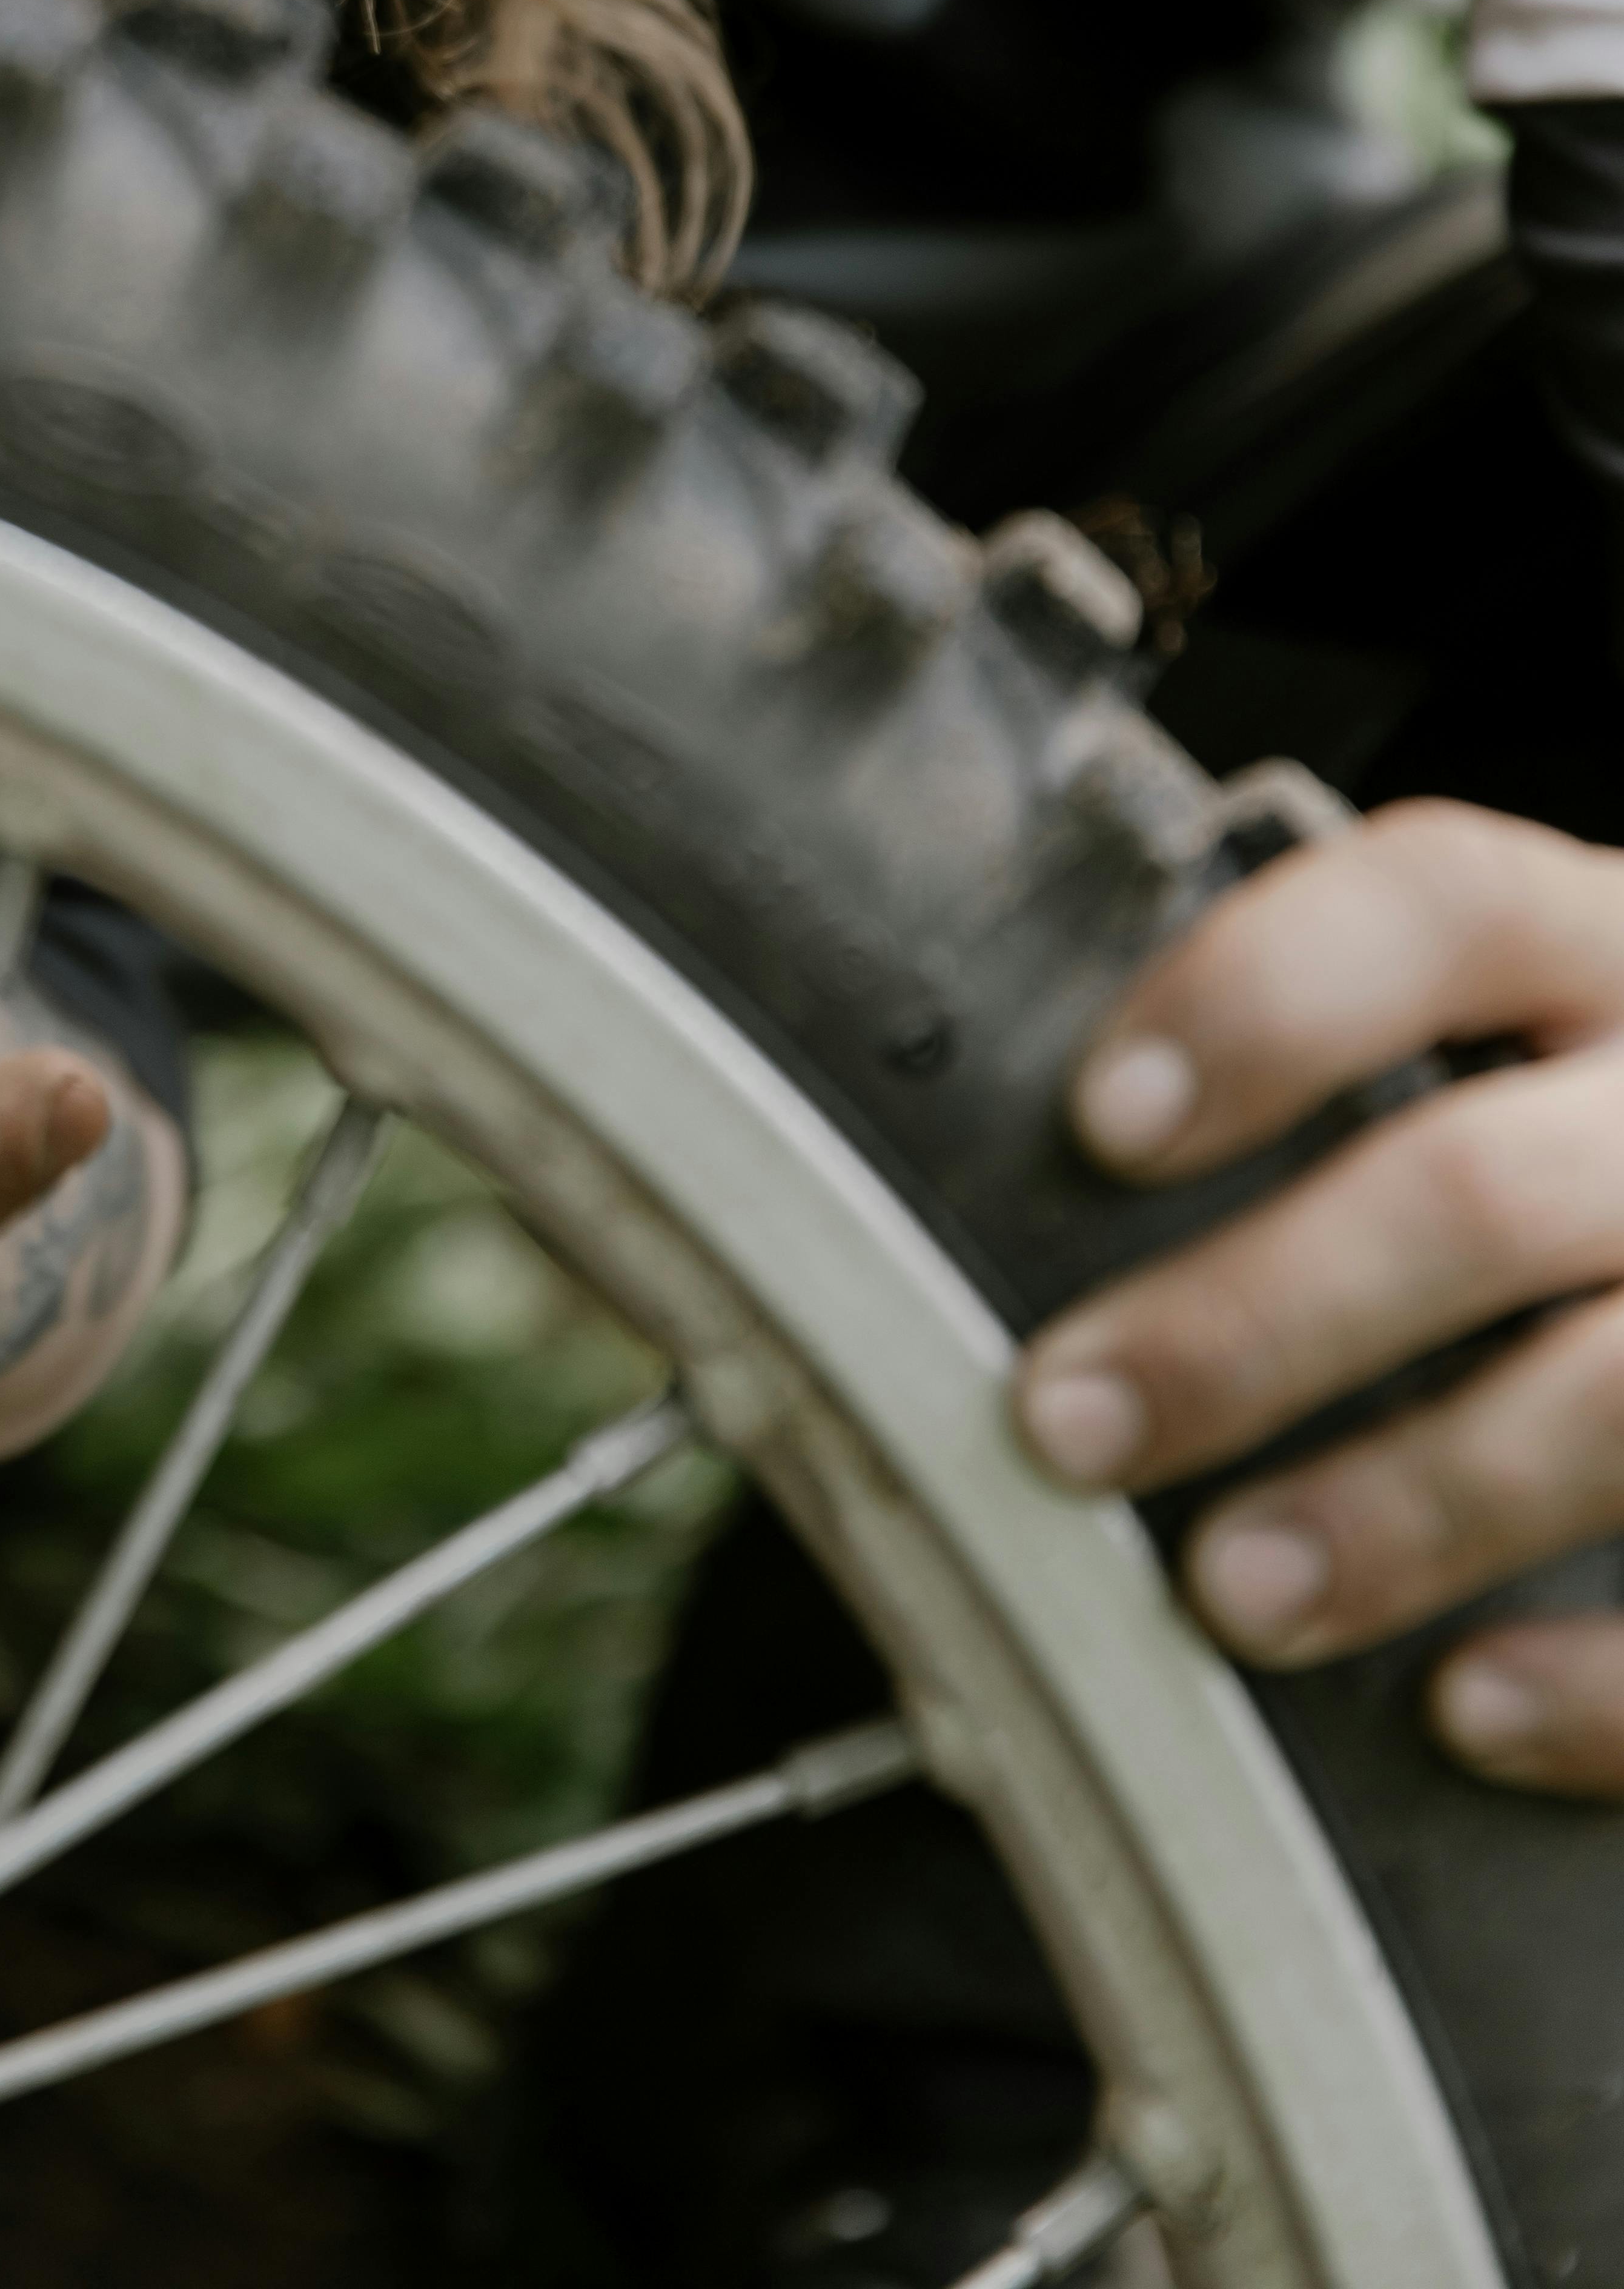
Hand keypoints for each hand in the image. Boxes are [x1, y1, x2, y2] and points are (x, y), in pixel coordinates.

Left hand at [1013, 798, 1623, 1796]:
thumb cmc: (1569, 1155)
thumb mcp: (1506, 1047)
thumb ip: (1340, 1079)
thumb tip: (1043, 1190)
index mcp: (1601, 950)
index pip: (1443, 902)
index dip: (1266, 998)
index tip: (1103, 1120)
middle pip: (1484, 1190)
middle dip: (1257, 1318)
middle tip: (1074, 1418)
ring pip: (1609, 1393)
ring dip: (1405, 1507)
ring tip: (1231, 1592)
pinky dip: (1598, 1672)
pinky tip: (1463, 1710)